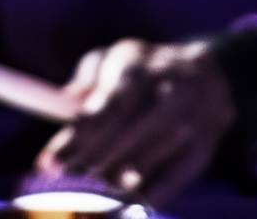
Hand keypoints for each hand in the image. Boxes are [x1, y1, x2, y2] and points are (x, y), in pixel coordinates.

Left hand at [34, 38, 236, 203]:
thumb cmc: (143, 72)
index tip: (48, 164)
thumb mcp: (113, 59)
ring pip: (137, 172)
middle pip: (118, 144)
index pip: (105, 111)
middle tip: (66, 172)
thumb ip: (86, 77)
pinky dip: (138, 196)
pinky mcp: (202, 154)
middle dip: (85, 163)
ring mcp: (188, 127)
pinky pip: (161, 190)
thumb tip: (68, 101)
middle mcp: (167, 96)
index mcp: (138, 70)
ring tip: (98, 172)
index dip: (75, 141)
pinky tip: (125, 187)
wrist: (208, 79)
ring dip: (108, 180)